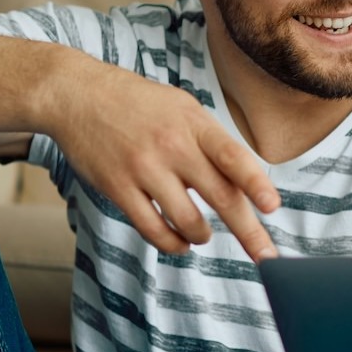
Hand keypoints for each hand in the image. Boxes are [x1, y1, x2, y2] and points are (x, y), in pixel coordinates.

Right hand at [47, 67, 279, 260]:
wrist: (78, 95)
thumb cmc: (138, 103)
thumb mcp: (182, 108)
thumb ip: (211, 141)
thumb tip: (245, 181)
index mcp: (194, 124)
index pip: (234, 156)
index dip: (256, 184)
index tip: (273, 207)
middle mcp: (172, 146)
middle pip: (220, 196)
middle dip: (248, 231)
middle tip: (266, 257)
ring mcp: (144, 168)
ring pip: (188, 220)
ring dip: (203, 236)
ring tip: (203, 235)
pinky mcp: (117, 187)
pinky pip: (152, 229)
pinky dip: (172, 244)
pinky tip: (180, 243)